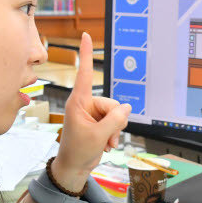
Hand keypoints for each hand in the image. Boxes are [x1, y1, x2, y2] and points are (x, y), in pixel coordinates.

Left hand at [52, 33, 130, 191]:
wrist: (74, 167)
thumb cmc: (78, 151)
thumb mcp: (99, 135)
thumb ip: (115, 119)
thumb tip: (127, 108)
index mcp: (78, 102)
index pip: (84, 73)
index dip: (86, 54)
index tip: (85, 35)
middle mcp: (85, 104)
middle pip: (112, 104)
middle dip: (114, 122)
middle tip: (104, 137)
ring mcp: (92, 113)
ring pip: (116, 113)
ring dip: (114, 131)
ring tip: (104, 142)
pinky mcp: (99, 122)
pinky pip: (116, 121)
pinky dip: (114, 134)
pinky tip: (106, 144)